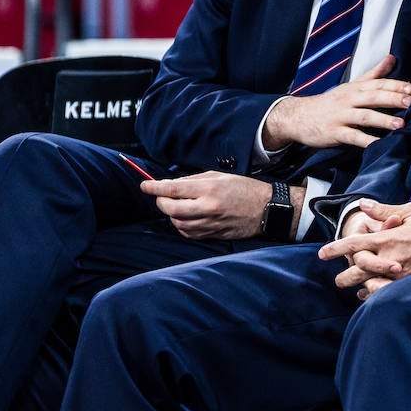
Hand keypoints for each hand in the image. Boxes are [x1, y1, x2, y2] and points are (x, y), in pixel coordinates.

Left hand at [142, 172, 303, 240]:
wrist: (266, 209)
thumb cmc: (244, 188)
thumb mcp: (220, 176)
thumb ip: (194, 180)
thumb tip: (172, 184)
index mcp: (210, 189)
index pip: (173, 189)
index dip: (155, 187)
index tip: (144, 185)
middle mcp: (208, 208)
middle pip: (171, 209)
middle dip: (160, 202)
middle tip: (160, 195)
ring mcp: (210, 224)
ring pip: (177, 223)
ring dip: (170, 214)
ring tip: (175, 205)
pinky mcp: (213, 234)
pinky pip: (188, 233)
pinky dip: (180, 225)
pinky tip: (185, 217)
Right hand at [261, 54, 410, 150]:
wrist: (299, 116)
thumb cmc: (331, 102)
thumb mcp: (351, 86)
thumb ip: (373, 74)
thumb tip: (392, 58)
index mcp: (355, 88)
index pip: (377, 83)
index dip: (394, 85)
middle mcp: (349, 99)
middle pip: (372, 97)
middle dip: (392, 99)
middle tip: (410, 102)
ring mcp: (341, 116)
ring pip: (364, 116)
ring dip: (382, 119)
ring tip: (400, 124)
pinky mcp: (335, 132)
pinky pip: (353, 137)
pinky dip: (366, 141)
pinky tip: (379, 145)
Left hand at [320, 200, 410, 296]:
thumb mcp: (410, 210)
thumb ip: (383, 210)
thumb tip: (362, 204)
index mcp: (390, 238)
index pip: (355, 244)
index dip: (336, 249)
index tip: (322, 254)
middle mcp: (393, 258)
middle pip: (360, 270)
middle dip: (346, 275)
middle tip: (338, 280)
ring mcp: (404, 273)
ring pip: (374, 285)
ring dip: (362, 287)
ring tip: (354, 289)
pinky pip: (391, 292)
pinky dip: (379, 294)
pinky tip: (375, 294)